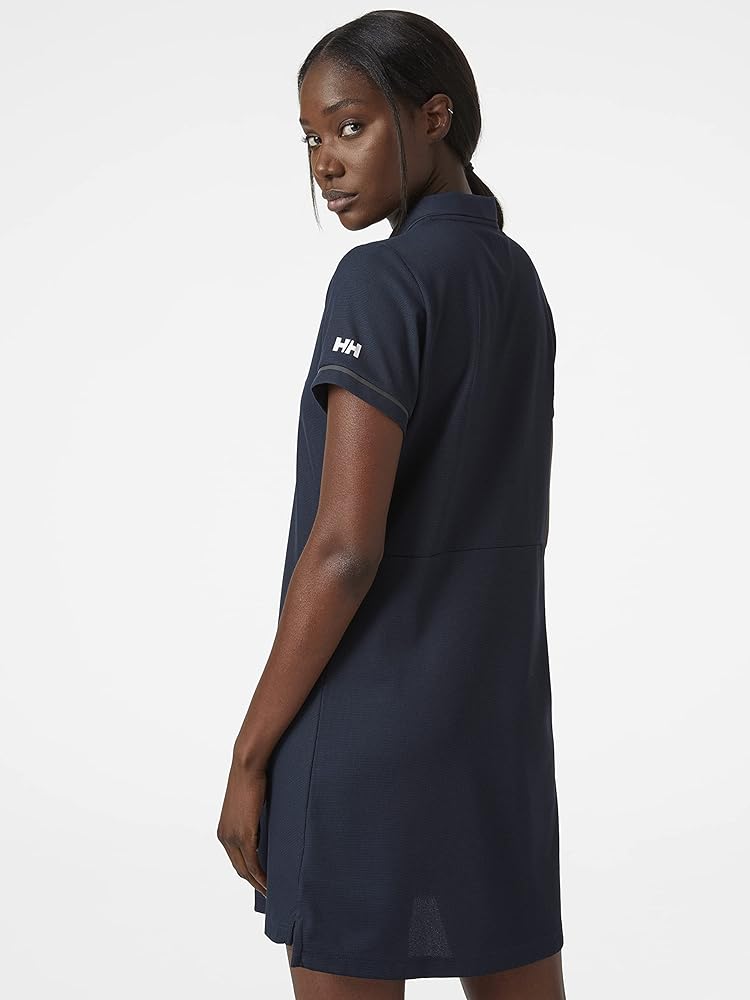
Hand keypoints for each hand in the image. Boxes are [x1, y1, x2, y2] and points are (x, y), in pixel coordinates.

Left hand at [217, 758, 267, 895]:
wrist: (246, 765)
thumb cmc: (252, 779)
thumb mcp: (250, 806)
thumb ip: (254, 821)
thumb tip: (266, 830)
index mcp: (224, 831)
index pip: (237, 860)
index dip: (249, 874)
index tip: (261, 882)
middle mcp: (225, 837)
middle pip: (240, 869)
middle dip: (254, 883)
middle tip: (269, 893)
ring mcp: (233, 837)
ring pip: (246, 870)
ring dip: (259, 884)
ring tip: (273, 892)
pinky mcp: (244, 835)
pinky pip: (253, 863)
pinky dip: (261, 876)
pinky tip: (270, 883)